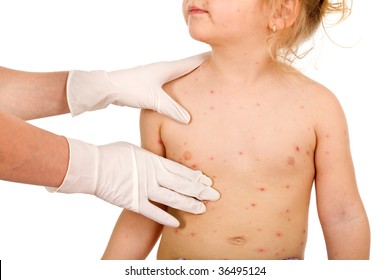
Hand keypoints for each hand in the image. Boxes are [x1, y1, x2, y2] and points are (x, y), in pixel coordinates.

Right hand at [47, 138, 219, 226]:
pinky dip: (166, 218)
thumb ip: (152, 156)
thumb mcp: (137, 150)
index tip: (208, 180)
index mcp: (155, 160)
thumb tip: (161, 157)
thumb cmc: (113, 154)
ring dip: (188, 204)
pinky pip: (153, 212)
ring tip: (202, 209)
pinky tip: (178, 223)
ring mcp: (144, 189)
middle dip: (200, 190)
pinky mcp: (134, 202)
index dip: (196, 176)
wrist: (93, 167)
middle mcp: (153, 175)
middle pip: (182, 184)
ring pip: (173, 199)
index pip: (181, 170)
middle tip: (215, 196)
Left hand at [67, 52, 209, 122]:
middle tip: (219, 78)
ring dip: (192, 83)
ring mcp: (158, 77)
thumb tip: (189, 120)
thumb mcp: (155, 100)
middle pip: (190, 70)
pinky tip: (183, 100)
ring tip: (205, 90)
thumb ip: (173, 109)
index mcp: (169, 68)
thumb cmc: (131, 88)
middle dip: (204, 74)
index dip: (209, 62)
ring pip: (181, 79)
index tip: (224, 63)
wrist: (108, 88)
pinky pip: (173, 87)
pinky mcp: (152, 86)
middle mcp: (165, 70)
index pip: (195, 62)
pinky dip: (181, 91)